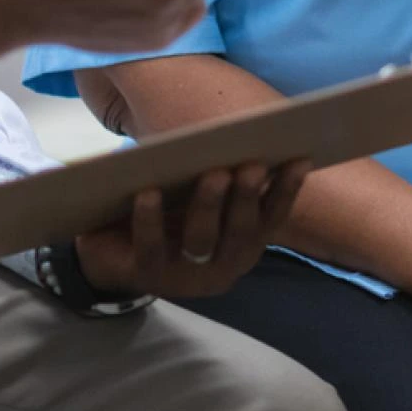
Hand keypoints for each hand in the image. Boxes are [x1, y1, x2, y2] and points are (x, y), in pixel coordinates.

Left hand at [75, 160, 309, 299]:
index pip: (272, 219)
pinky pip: (151, 248)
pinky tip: (148, 193)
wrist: (112, 251)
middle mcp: (221, 267)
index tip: (299, 159)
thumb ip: (224, 178)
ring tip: (212, 174)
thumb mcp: (199, 198)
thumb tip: (247, 133)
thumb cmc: (167, 215)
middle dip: (247, 197)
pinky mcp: (147, 277)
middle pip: (240, 232)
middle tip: (252, 165)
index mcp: (242, 246)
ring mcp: (185, 277)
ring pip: (201, 242)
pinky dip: (151, 220)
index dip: (287, 191)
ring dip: (209, 206)